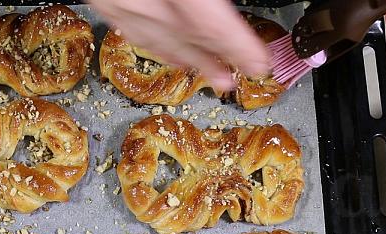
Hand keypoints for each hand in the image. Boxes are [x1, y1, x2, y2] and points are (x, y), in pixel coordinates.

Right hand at [88, 0, 269, 90]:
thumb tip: (223, 4)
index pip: (207, 20)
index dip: (235, 45)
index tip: (256, 61)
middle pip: (183, 36)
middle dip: (215, 57)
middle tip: (238, 75)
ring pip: (156, 38)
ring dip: (188, 59)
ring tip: (211, 74)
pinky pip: (130, 29)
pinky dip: (156, 46)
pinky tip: (170, 54)